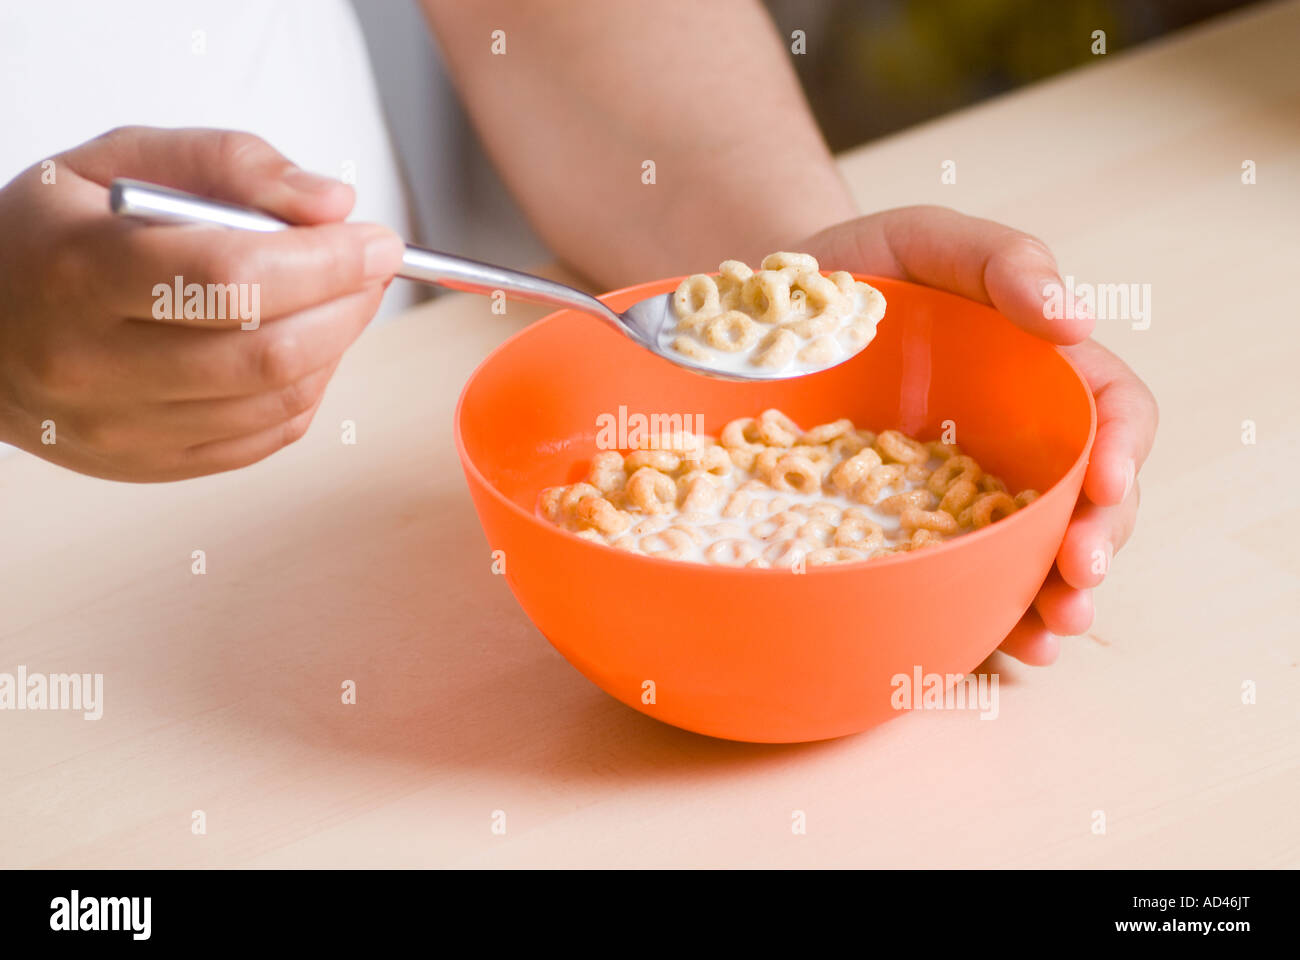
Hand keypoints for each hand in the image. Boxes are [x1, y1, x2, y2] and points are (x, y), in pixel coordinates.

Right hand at [0, 126, 405, 480]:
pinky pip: (266, 437)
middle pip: (267, 351)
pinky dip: (307, 389)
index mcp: (80, 272)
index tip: (375, 240)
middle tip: (371, 268)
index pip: (234, 277)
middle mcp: (94, 364)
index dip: (326, 261)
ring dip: (337, 346)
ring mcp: (122, 427)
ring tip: (339, 300)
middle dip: (347, 305)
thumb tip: (333, 206)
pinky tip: (302, 347)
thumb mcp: (121, 160)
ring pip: (277, 399)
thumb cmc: (54, 233)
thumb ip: (231, 164)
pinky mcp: (150, 465)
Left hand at [801, 205, 1157, 664]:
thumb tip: (1075, 318)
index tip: (1105, 487)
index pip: (1113, 413)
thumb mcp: (925, 240)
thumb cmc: (860, 270)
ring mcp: (969, 491)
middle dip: (1094, 545)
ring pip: (1037, 553)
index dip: (1124, 452)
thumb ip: (1000, 260)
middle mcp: (1018, 440)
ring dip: (1055, 600)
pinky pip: (968, 578)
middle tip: (1077, 581)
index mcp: (1040, 373)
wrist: (770, 314)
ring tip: (1047, 635)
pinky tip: (1004, 646)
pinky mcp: (916, 528)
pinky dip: (994, 616)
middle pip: (1088, 501)